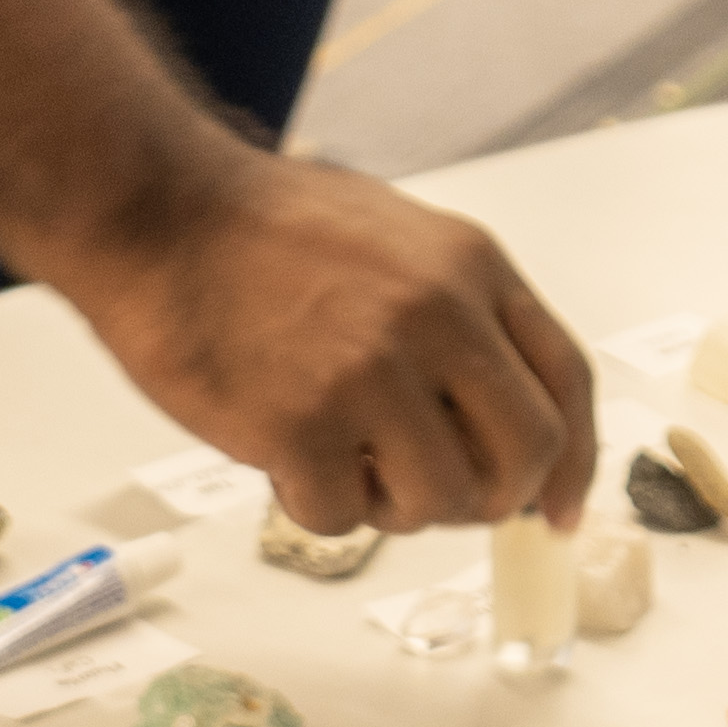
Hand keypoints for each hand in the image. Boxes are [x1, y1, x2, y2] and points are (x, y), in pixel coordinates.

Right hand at [62, 145, 597, 535]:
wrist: (153, 208)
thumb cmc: (258, 226)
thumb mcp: (395, 235)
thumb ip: (456, 313)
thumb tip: (495, 418)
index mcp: (470, 264)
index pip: (566, 379)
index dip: (574, 461)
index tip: (559, 510)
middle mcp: (437, 315)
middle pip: (525, 454)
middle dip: (491, 499)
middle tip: (439, 497)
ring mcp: (371, 371)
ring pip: (441, 501)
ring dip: (395, 506)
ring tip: (343, 459)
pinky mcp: (300, 424)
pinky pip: (344, 518)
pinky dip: (315, 505)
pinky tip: (285, 457)